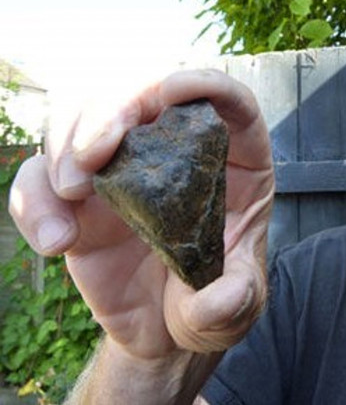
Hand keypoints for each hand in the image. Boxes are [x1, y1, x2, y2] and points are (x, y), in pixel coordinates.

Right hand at [9, 69, 273, 359]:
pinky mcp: (78, 200)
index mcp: (233, 164)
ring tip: (72, 193)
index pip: (227, 101)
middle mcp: (175, 154)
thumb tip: (224, 296)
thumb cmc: (212, 305)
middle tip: (93, 154)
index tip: (171, 90)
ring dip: (67, 143)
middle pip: (142, 94)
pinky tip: (56, 243)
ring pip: (82, 118)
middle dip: (112, 108)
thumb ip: (234, 301)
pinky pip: (40, 180)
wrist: (165, 335)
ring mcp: (123, 171)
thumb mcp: (236, 307)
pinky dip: (34, 201)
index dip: (203, 83)